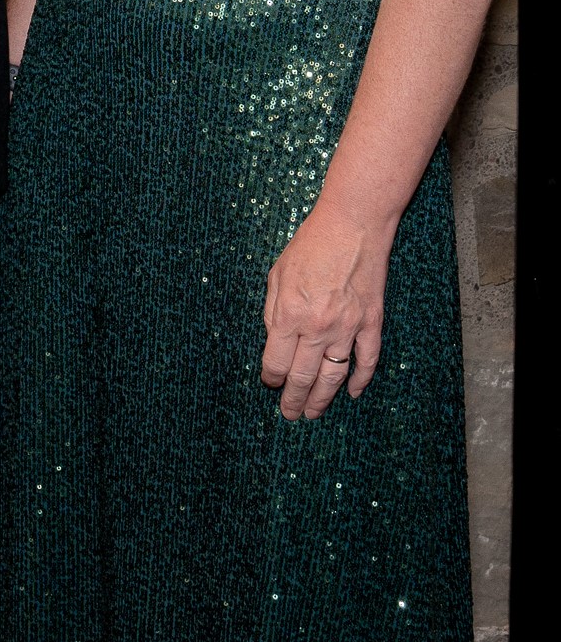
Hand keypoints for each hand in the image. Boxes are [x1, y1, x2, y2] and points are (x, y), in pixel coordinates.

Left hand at [260, 196, 390, 419]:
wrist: (352, 227)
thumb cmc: (310, 246)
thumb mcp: (277, 274)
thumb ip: (274, 310)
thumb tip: (274, 339)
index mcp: (289, 314)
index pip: (276, 361)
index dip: (271, 377)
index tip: (269, 384)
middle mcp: (317, 327)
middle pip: (303, 376)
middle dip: (294, 399)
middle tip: (289, 414)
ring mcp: (347, 328)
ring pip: (333, 376)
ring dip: (322, 399)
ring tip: (313, 414)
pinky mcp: (371, 323)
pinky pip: (366, 361)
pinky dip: (359, 380)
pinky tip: (351, 393)